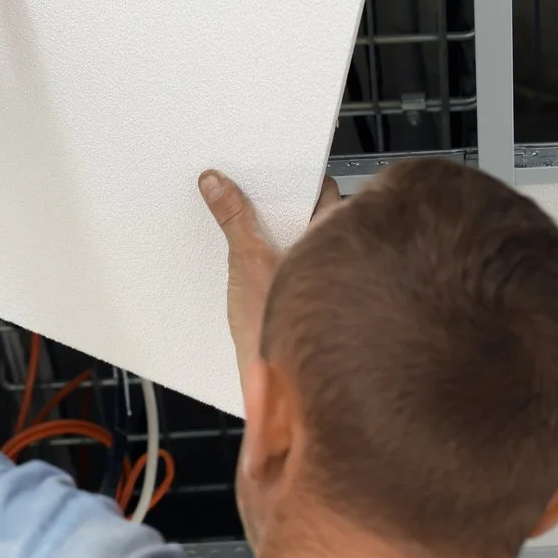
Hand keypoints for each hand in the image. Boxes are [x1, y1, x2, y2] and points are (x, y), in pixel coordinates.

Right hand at [200, 170, 340, 371]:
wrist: (282, 389)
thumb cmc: (283, 333)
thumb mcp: (248, 261)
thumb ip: (233, 217)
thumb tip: (217, 182)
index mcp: (336, 239)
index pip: (325, 191)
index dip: (297, 178)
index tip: (268, 169)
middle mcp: (340, 259)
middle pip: (312, 214)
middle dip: (282, 204)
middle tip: (246, 192)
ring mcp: (324, 281)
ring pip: (301, 241)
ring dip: (276, 232)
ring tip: (243, 224)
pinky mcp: (307, 300)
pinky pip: (290, 265)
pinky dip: (272, 258)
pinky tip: (249, 262)